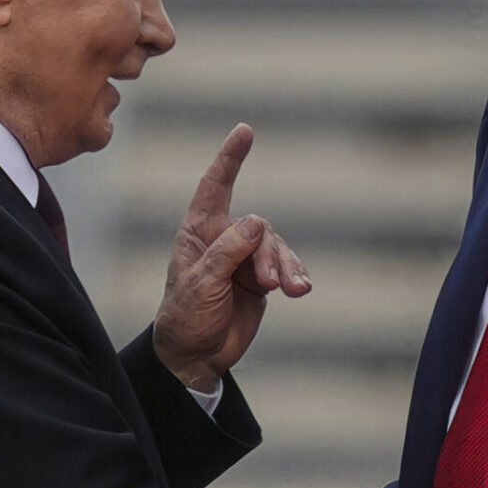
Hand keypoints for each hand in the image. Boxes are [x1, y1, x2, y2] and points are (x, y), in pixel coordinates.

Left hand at [153, 124, 310, 390]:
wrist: (197, 356)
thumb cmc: (186, 318)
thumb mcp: (201, 284)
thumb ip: (227, 251)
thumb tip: (257, 220)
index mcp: (198, 233)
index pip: (215, 188)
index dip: (229, 159)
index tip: (244, 131)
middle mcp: (223, 239)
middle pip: (258, 227)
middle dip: (268, 253)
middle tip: (267, 284)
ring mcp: (244, 259)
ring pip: (276, 247)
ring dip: (285, 267)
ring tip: (291, 291)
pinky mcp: (262, 279)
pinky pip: (287, 267)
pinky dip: (296, 276)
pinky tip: (301, 290)